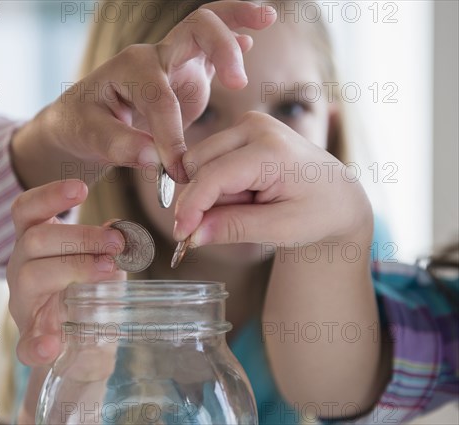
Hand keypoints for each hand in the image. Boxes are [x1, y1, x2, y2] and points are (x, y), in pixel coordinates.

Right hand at [7, 179, 125, 366]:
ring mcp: (23, 303)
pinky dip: (37, 344)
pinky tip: (52, 345)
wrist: (82, 346)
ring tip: (109, 271)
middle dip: (79, 236)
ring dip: (74, 268)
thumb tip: (121, 230)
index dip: (50, 196)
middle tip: (116, 243)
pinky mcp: (29, 339)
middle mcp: (21, 268)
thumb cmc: (87, 294)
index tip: (81, 188)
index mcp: (35, 244)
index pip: (27, 210)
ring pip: (32, 276)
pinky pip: (26, 343)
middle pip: (35, 239)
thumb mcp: (100, 263)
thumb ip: (107, 247)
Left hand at [11, 2, 275, 186]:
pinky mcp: (186, 75)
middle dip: (220, 49)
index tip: (177, 170)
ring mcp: (173, 62)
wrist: (83, 118)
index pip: (161, 99)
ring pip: (206, 28)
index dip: (172, 136)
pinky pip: (212, 50)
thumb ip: (120, 146)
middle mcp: (154, 57)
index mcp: (129, 69)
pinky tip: (252, 40)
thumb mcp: (89, 137)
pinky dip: (234, 41)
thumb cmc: (83, 125)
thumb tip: (154, 157)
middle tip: (239, 83)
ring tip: (267, 15)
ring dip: (236, 20)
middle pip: (194, 31)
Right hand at [173, 112, 372, 246]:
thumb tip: (190, 234)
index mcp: (272, 150)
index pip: (212, 176)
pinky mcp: (242, 128)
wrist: (336, 195)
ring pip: (198, 161)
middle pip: (198, 164)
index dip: (191, 207)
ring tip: (248, 204)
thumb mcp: (280, 229)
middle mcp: (256, 126)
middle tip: (237, 219)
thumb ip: (233, 228)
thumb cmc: (317, 213)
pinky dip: (218, 183)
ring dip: (212, 192)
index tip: (180, 235)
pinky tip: (245, 193)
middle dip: (204, 199)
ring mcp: (248, 123)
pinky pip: (209, 159)